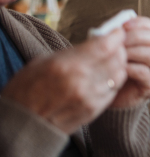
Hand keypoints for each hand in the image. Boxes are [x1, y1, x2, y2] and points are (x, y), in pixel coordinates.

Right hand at [1, 29, 127, 134]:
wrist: (22, 124)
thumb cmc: (27, 88)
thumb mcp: (44, 61)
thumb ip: (73, 53)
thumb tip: (96, 43)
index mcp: (67, 65)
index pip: (105, 46)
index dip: (116, 36)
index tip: (117, 31)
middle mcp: (82, 81)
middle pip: (117, 59)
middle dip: (119, 49)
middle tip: (115, 45)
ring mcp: (90, 98)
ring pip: (119, 75)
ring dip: (118, 65)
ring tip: (110, 61)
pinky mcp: (94, 110)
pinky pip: (114, 90)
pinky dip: (113, 81)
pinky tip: (105, 77)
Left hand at [110, 17, 149, 108]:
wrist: (110, 94)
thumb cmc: (110, 69)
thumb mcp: (111, 50)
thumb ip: (114, 38)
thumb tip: (112, 28)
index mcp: (148, 42)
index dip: (139, 23)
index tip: (123, 26)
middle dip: (135, 37)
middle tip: (118, 41)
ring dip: (133, 52)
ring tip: (118, 56)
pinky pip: (146, 72)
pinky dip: (131, 68)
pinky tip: (120, 69)